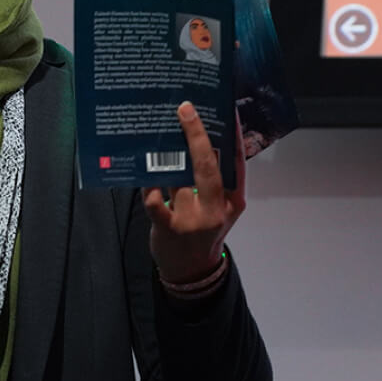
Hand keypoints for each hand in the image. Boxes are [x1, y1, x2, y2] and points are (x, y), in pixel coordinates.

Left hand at [144, 102, 245, 284]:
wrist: (192, 272)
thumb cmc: (204, 231)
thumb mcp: (221, 209)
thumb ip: (216, 182)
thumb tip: (198, 143)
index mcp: (233, 200)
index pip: (237, 162)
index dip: (233, 134)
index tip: (227, 109)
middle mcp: (215, 209)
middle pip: (207, 165)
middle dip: (196, 134)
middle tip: (185, 109)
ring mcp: (192, 220)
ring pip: (176, 178)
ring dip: (164, 156)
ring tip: (156, 135)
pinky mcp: (169, 228)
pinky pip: (154, 199)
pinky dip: (148, 185)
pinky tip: (144, 175)